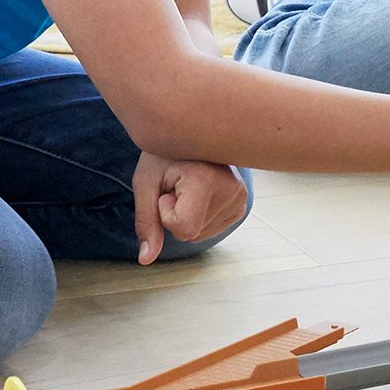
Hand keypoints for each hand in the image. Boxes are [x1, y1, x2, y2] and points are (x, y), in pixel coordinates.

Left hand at [133, 152, 251, 262]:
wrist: (190, 131)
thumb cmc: (164, 153)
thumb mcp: (145, 184)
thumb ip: (146, 222)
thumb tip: (146, 259)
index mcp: (207, 179)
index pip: (183, 229)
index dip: (166, 213)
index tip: (167, 187)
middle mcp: (231, 188)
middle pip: (192, 233)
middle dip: (176, 215)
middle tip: (177, 185)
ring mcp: (241, 196)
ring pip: (201, 233)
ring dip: (188, 215)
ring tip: (189, 185)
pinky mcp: (243, 202)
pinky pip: (212, 228)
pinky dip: (200, 216)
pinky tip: (200, 191)